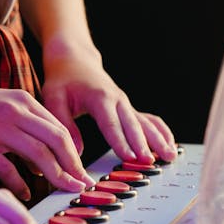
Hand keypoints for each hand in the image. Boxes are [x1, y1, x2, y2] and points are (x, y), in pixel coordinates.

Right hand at [0, 82, 94, 200]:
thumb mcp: (1, 106)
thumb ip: (24, 127)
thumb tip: (43, 164)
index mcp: (22, 101)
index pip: (60, 129)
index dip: (75, 154)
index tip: (81, 173)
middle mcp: (15, 111)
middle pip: (58, 141)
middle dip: (73, 167)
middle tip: (81, 187)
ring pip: (39, 155)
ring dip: (56, 177)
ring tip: (63, 192)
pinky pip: (8, 169)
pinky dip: (21, 185)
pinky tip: (26, 194)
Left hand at [41, 45, 176, 163]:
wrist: (75, 61)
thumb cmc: (62, 80)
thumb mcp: (53, 98)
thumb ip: (64, 124)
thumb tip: (75, 151)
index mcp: (99, 97)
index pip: (111, 124)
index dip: (120, 142)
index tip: (129, 157)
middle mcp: (117, 100)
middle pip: (133, 125)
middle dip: (143, 145)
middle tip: (150, 163)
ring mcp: (126, 104)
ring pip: (146, 123)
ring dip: (159, 139)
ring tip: (170, 156)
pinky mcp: (128, 108)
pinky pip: (149, 120)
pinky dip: (161, 132)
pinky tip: (170, 145)